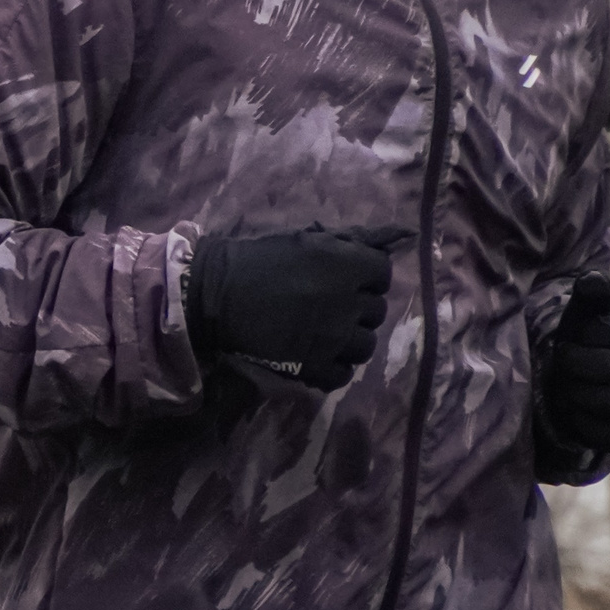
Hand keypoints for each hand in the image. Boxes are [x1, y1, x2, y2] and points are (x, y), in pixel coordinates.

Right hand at [186, 225, 401, 391]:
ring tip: (329, 331)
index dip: (367, 273)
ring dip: (350, 337)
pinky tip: (318, 353)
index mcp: (344, 265)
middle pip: (376, 310)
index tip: (349, 276)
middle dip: (358, 305)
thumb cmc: (258, 259)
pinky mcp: (314, 365)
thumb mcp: (304, 239)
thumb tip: (395, 237)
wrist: (215, 295)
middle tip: (332, 302)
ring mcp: (333, 339)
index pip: (382, 271)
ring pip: (365, 344)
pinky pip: (343, 373)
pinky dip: (334, 365)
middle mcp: (346, 303)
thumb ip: (348, 242)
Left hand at [543, 276, 609, 456]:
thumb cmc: (592, 343)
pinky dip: (576, 420)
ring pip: (580, 397)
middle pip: (578, 364)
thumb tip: (592, 279)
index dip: (571, 336)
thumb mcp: (588, 315)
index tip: (585, 342)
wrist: (609, 389)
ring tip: (579, 387)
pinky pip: (587, 428)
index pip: (583, 332)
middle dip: (565, 365)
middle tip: (577, 368)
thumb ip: (590, 295)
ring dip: (566, 392)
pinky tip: (587, 412)